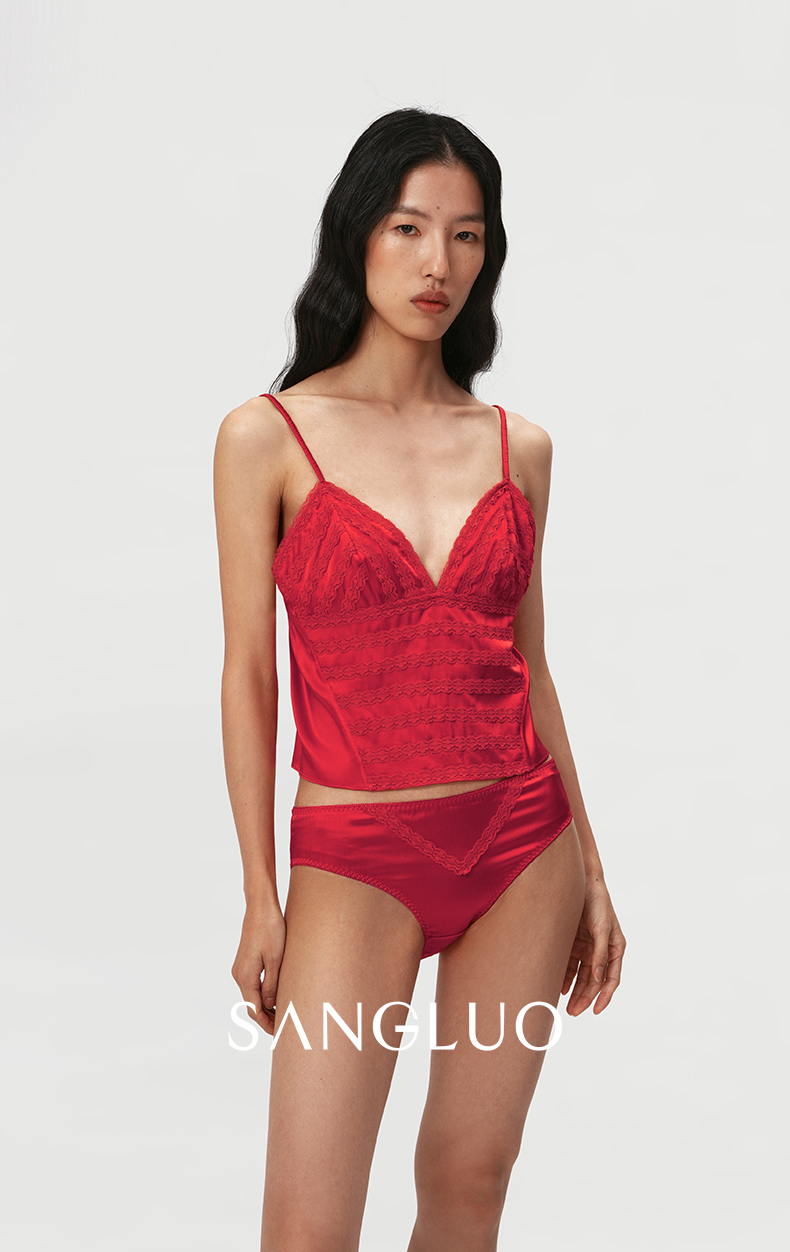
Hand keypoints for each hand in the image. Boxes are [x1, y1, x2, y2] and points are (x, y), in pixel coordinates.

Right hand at [231, 902, 286, 1036]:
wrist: (260, 907)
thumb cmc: (270, 930)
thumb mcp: (276, 960)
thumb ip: (272, 985)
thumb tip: (269, 1006)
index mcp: (245, 977)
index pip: (253, 1010)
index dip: (266, 1024)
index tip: (279, 1033)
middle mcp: (239, 975)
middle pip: (251, 1005)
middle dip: (266, 1018)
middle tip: (284, 1027)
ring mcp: (241, 968)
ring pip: (252, 994)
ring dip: (265, 1006)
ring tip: (282, 1013)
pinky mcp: (245, 961)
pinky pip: (253, 984)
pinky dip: (262, 994)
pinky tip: (276, 994)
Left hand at [563, 874, 624, 1014]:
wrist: (580, 881)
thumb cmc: (597, 902)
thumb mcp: (601, 928)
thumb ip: (600, 953)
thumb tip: (598, 978)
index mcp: (615, 948)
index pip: (611, 979)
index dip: (604, 997)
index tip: (595, 1011)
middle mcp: (602, 950)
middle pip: (594, 981)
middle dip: (585, 997)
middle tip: (574, 1012)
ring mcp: (587, 947)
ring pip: (581, 975)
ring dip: (575, 990)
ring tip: (566, 1005)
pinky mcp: (574, 942)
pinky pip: (570, 964)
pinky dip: (566, 976)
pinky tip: (560, 987)